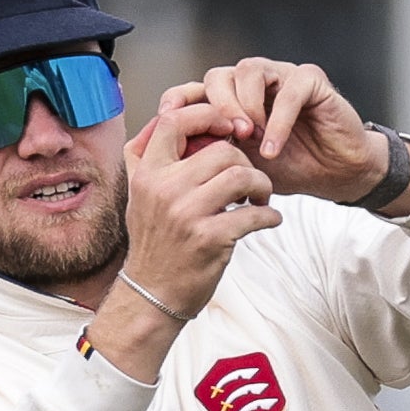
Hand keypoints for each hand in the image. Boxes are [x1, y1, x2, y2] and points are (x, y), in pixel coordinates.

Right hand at [94, 95, 278, 377]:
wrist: (151, 294)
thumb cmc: (154, 243)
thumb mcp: (139, 195)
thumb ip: (150, 157)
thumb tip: (170, 117)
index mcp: (147, 173)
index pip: (174, 120)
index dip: (207, 116)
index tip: (228, 129)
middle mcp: (164, 189)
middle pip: (221, 150)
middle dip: (246, 162)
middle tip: (252, 179)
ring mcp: (187, 214)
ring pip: (241, 176)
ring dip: (262, 185)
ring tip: (262, 198)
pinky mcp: (209, 239)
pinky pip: (253, 215)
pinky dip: (270, 216)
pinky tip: (270, 219)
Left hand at [173, 57, 409, 209]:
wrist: (336, 175)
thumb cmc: (290, 168)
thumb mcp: (243, 166)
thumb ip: (215, 154)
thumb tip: (174, 158)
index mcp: (234, 99)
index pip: (198, 88)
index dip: (180, 98)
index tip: (167, 119)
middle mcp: (255, 82)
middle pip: (220, 75)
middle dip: (216, 104)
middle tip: (223, 136)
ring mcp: (282, 76)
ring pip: (250, 71)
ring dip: (244, 106)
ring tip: (249, 139)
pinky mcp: (311, 80)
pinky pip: (289, 90)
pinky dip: (277, 120)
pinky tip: (272, 147)